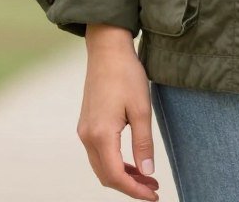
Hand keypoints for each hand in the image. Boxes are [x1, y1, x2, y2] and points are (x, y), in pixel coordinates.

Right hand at [77, 23, 159, 200]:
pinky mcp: (87, 124)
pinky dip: (115, 162)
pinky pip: (99, 153)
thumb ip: (143, 143)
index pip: (116, 176)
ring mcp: (84, 130)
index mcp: (101, 135)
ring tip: (147, 178)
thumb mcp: (142, 109)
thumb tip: (147, 172)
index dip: (135, 190)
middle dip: (129, 186)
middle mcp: (87, 136)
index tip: (154, 196)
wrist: (107, 50)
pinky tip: (132, 161)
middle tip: (153, 188)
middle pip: (106, 175)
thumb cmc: (126, 75)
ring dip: (122, 175)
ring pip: (101, 166)